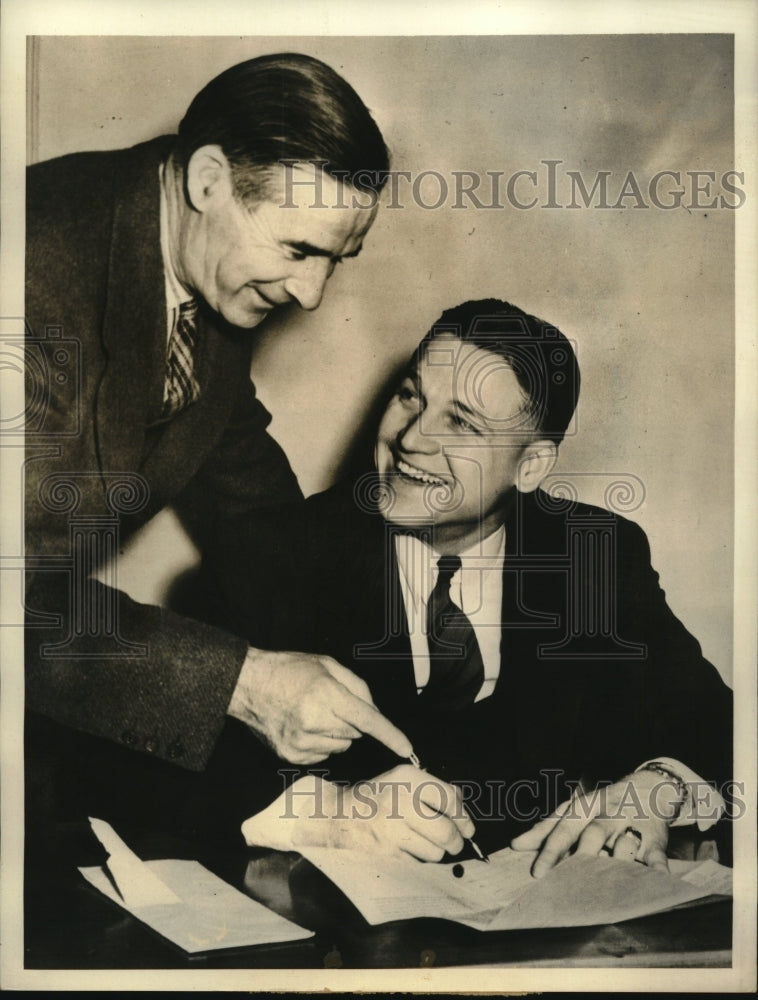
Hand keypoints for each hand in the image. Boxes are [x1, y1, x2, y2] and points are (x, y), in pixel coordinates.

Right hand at [228, 647, 412, 764]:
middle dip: (351, 720)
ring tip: (312, 713)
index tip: (407, 749)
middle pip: (356, 733)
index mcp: (327, 695)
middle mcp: (315, 721)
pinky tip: (303, 726)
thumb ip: (357, 687)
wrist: (249, 685)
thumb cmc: (290, 670)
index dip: (390, 735)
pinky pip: (324, 754)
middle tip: (329, 702)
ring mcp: (302, 742)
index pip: (367, 720)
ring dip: (336, 733)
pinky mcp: (292, 755)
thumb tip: (373, 711)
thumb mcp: (327, 665)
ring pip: (342, 745)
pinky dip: (321, 742)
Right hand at [241, 765, 474, 860]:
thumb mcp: (400, 781)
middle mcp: (399, 801)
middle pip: (447, 831)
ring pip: (435, 851)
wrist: (336, 817)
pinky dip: (417, 860)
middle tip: (455, 842)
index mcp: (406, 778)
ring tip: (421, 842)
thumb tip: (463, 806)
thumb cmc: (374, 799)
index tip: (467, 826)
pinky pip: (417, 862)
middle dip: (456, 841)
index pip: (448, 799)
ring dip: (434, 851)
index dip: (463, 816)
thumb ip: (432, 788)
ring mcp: (391, 829)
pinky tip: (406, 849)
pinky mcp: (385, 853)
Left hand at [510, 769, 677, 877]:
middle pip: (594, 833)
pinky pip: (656, 856)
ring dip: (616, 864)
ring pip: (624, 845)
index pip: (565, 827)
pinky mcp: (656, 840)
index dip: (551, 849)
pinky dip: (657, 870)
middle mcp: (609, 814)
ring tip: (604, 887)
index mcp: (587, 806)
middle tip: (567, 880)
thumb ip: (547, 827)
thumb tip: (516, 845)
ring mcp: (634, 826)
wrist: (650, 787)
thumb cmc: (603, 804)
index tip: (537, 871)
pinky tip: (653, 882)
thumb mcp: (575, 808)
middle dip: (582, 855)